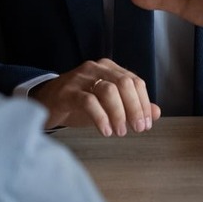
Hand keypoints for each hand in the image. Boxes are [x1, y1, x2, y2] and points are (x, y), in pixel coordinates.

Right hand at [29, 59, 160, 136]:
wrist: (45, 102)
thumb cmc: (80, 103)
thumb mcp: (109, 106)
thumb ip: (133, 107)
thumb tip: (157, 112)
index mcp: (109, 69)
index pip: (135, 81)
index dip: (143, 103)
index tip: (146, 124)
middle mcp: (96, 68)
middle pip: (125, 83)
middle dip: (135, 108)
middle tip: (138, 129)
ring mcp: (81, 78)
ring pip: (108, 91)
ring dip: (119, 114)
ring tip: (120, 132)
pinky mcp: (68, 91)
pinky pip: (89, 102)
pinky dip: (101, 118)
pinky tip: (105, 131)